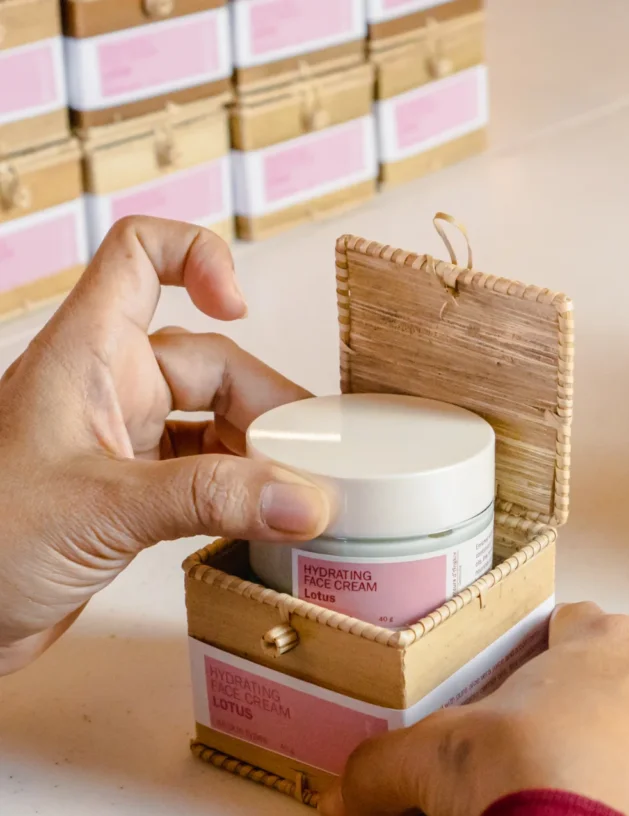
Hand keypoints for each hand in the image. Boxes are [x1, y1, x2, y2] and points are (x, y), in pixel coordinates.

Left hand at [0, 216, 330, 674]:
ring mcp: (120, 443)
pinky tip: (266, 515)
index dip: (199, 259)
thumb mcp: (103, 508)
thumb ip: (209, 498)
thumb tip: (304, 497)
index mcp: (87, 356)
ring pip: (214, 422)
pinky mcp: (131, 495)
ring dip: (260, 453)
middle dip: (265, 404)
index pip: (141, 257)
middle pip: (210, 362)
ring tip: (300, 491)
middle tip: (311, 456)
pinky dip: (241, 490)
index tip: (243, 307)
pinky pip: (204, 473)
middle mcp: (108, 390)